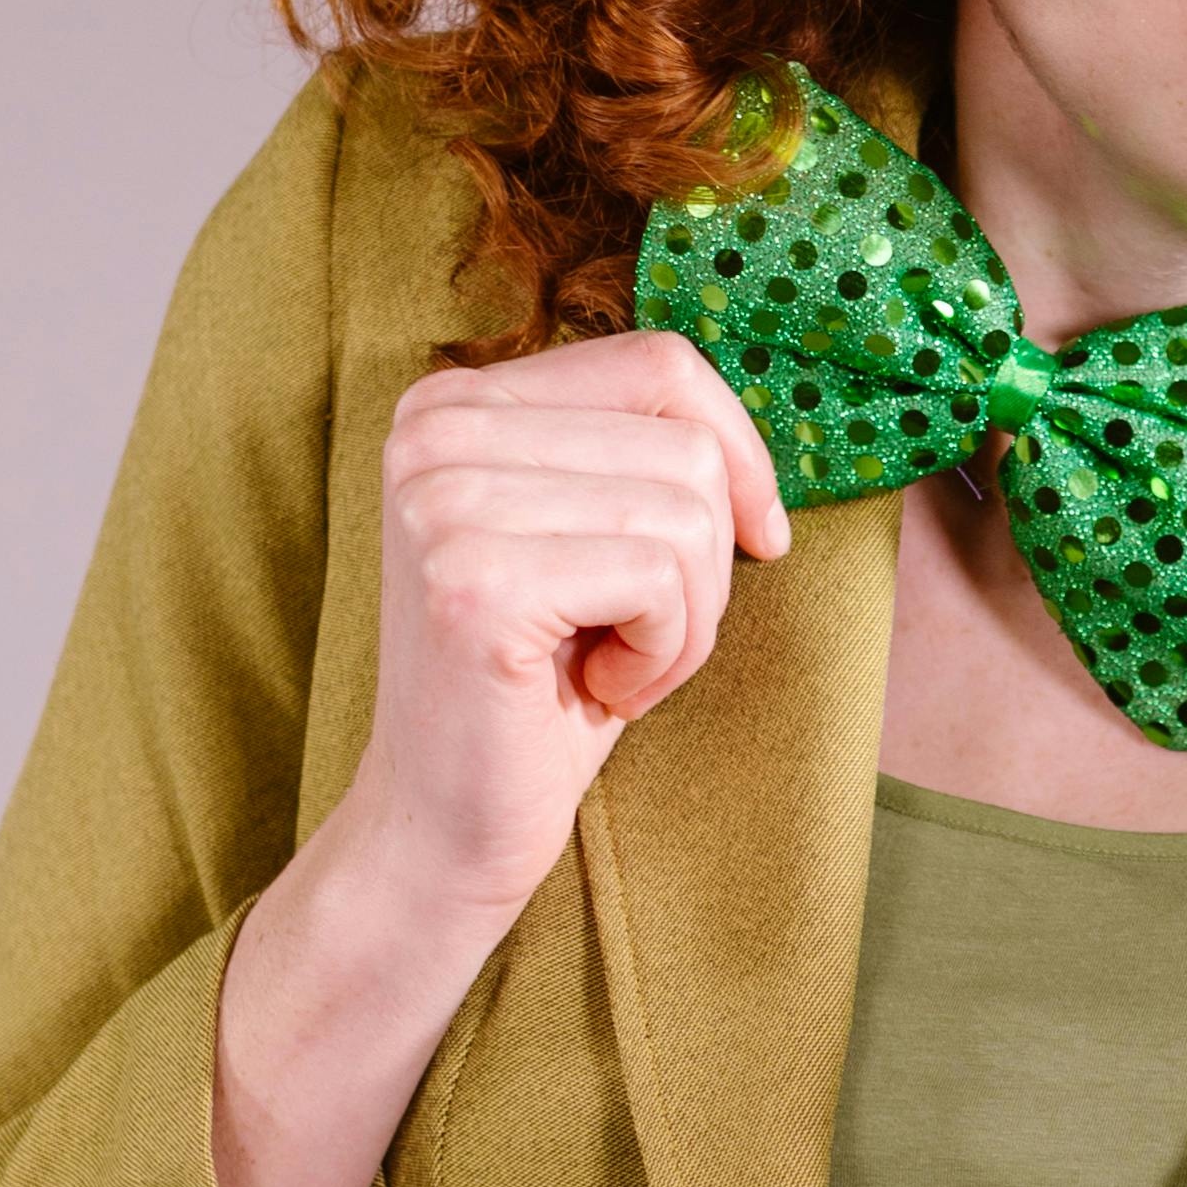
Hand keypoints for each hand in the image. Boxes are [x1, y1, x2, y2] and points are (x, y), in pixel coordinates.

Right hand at [351, 333, 786, 921]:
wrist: (449, 823)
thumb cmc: (543, 684)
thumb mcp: (595, 535)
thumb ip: (639, 449)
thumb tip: (752, 431)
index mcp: (455, 401)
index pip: (658, 363)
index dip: (738, 452)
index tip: (753, 537)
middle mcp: (433, 430)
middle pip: (683, 443)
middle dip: (706, 561)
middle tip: (638, 637)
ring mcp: (443, 501)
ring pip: (684, 512)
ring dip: (687, 618)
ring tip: (614, 666)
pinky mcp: (472, 582)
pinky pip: (660, 579)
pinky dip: (665, 654)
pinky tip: (596, 690)